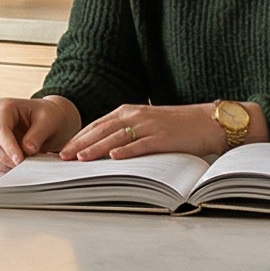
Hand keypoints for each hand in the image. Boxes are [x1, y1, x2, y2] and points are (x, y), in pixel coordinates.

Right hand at [0, 95, 79, 171]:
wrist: (46, 120)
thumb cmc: (46, 116)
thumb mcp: (48, 122)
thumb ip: (37, 135)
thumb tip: (27, 150)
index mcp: (3, 107)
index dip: (9, 146)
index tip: (20, 160)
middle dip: (8, 158)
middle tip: (26, 165)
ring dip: (6, 163)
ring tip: (25, 163)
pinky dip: (3, 166)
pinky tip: (17, 164)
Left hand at [61, 101, 238, 160]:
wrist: (207, 121)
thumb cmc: (176, 125)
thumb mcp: (146, 123)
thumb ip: (127, 130)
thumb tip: (104, 146)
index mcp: (129, 111)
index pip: (97, 125)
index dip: (79, 137)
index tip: (63, 148)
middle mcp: (135, 116)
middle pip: (101, 130)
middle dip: (80, 144)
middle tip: (62, 156)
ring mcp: (149, 126)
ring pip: (116, 138)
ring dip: (96, 148)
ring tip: (80, 158)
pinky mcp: (163, 137)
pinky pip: (141, 145)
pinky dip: (126, 151)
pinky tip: (113, 158)